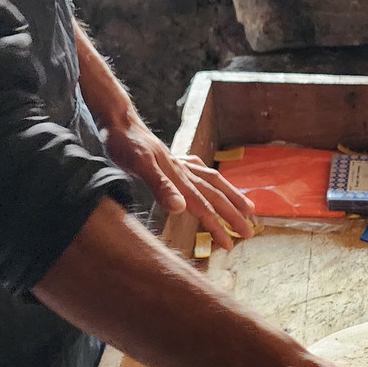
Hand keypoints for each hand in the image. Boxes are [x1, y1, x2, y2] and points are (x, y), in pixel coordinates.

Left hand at [103, 116, 255, 247]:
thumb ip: (160, 186)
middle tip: (250, 233)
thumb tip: (181, 208)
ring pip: (213, 182)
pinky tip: (212, 181)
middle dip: (233, 216)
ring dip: (231, 196)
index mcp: (178, 178)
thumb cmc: (124, 144)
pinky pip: (200, 172)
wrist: (118, 121)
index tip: (230, 245)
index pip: (204, 207)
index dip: (218, 227)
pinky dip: (211, 179)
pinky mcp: (173, 160)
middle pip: (215, 196)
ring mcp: (180, 164)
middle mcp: (184, 171)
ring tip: (247, 207)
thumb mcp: (138, 165)